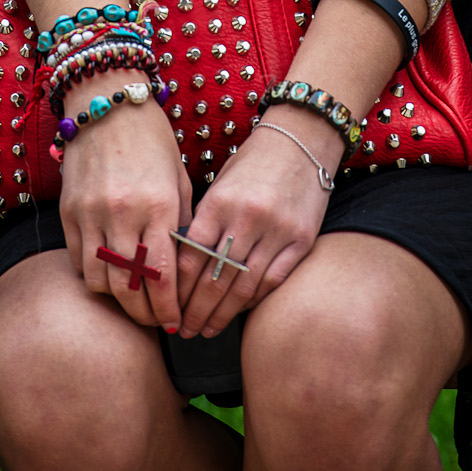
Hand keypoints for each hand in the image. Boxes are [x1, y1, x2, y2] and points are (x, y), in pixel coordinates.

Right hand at [59, 79, 192, 333]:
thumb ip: (178, 222)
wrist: (108, 101)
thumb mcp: (177, 178)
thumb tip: (182, 267)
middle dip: (144, 314)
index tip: (176, 322)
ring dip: (117, 299)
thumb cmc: (152, 138)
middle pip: (128, 289)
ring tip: (133, 301)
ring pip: (99, 281)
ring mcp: (90, 213)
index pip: (162, 276)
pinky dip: (93, 275)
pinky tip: (108, 274)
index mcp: (157, 204)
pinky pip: (78, 261)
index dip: (168, 309)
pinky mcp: (68, 211)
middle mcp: (122, 213)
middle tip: (155, 321)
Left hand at [173, 116, 341, 338]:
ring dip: (223, 314)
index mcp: (220, 202)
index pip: (192, 258)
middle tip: (185, 330)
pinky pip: (272, 280)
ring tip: (208, 329)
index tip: (170, 308)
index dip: (178, 290)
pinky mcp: (301, 239)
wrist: (301, 140)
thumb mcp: (221, 185)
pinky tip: (239, 310)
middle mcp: (247, 218)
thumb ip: (204, 222)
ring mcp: (277, 231)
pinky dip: (254, 299)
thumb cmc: (253, 163)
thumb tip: (183, 268)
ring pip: (243, 287)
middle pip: (215, 280)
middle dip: (196, 311)